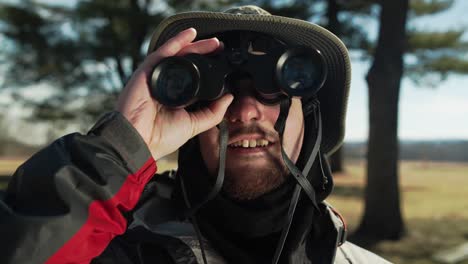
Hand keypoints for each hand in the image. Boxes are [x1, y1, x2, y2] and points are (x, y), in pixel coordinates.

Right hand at [116, 28, 232, 159]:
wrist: (139, 141)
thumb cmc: (160, 137)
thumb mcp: (194, 125)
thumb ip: (213, 113)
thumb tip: (229, 98)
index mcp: (177, 98)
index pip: (195, 78)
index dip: (208, 69)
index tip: (223, 64)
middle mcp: (167, 85)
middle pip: (188, 63)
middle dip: (205, 53)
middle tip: (221, 48)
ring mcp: (156, 77)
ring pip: (178, 55)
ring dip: (195, 46)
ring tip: (213, 42)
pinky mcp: (147, 72)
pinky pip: (163, 52)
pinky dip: (176, 41)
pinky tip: (190, 34)